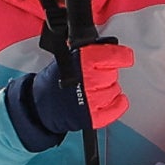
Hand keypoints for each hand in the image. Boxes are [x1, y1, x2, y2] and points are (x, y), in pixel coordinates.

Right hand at [2, 40, 129, 148]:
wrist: (39, 105)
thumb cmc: (53, 81)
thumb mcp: (67, 58)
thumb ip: (89, 54)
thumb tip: (107, 48)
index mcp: (82, 61)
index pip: (113, 55)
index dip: (122, 56)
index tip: (125, 57)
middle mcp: (89, 79)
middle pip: (113, 74)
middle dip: (107, 74)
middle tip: (95, 75)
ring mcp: (92, 99)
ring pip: (115, 91)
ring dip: (109, 89)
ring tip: (95, 89)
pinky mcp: (94, 116)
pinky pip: (116, 109)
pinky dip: (117, 104)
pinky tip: (111, 100)